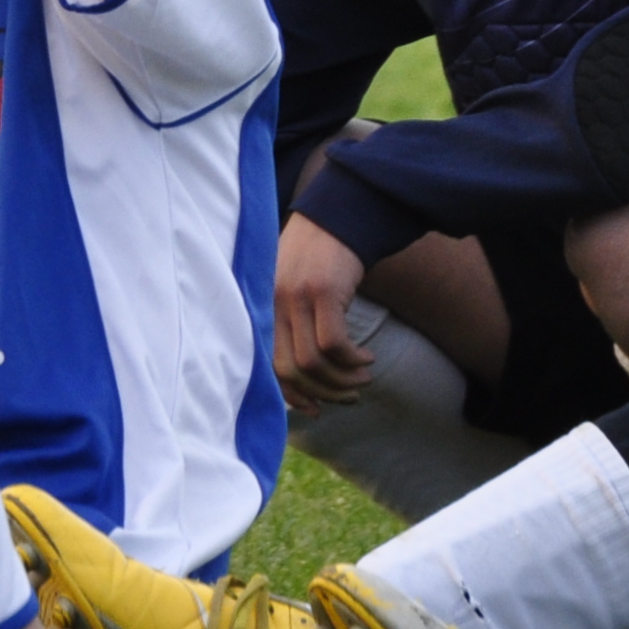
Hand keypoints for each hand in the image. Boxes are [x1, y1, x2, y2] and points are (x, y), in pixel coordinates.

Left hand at [272, 212, 373, 409]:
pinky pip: (335, 343)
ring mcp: (293, 297)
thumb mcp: (293, 294)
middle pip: (290, 370)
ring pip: (314, 361)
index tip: (314, 408)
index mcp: (261, 309)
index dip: (290, 395)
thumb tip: (304, 379)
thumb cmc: (315, 262)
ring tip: (363, 378)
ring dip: (343, 379)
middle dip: (323, 392)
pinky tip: (367, 358)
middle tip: (349, 396)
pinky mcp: (321, 291)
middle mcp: (270, 305)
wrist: (335, 219)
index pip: (266, 366)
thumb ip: (290, 327)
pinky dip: (353, 359)